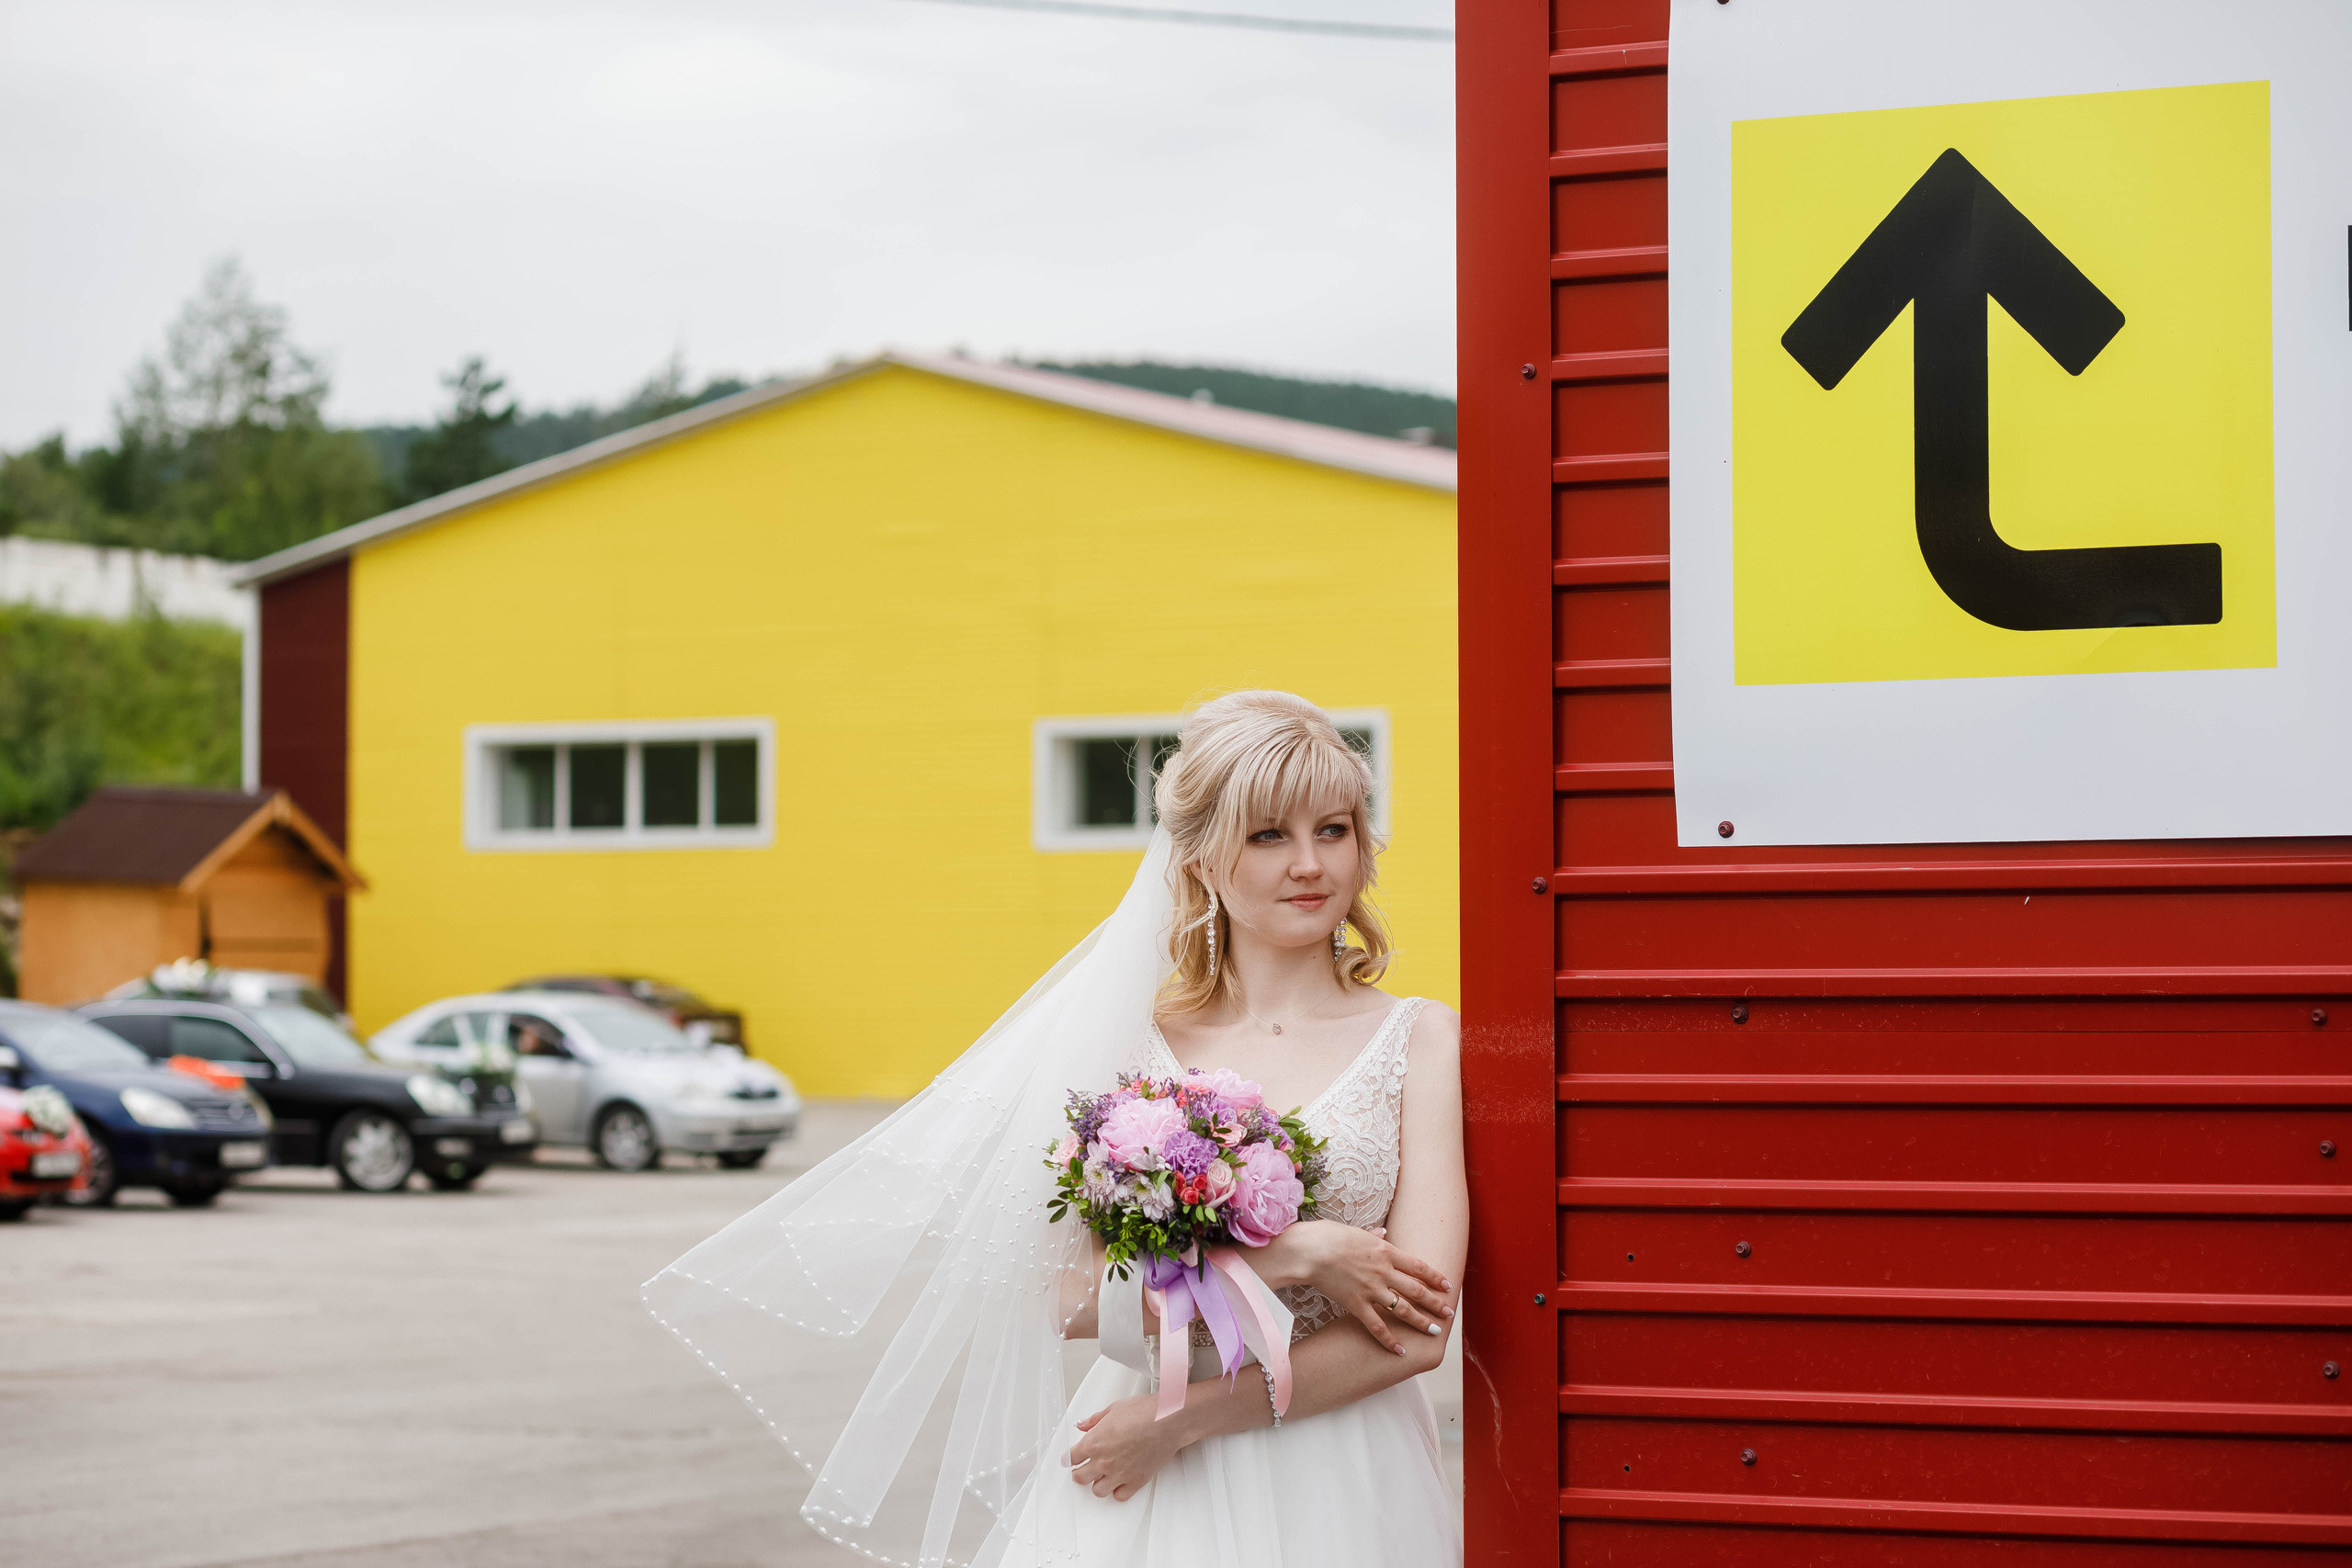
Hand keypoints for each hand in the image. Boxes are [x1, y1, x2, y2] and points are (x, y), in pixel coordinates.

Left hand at [1067, 1393, 1180, 1500]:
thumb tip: (1082, 1424)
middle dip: (1078, 1474)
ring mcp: (1119, 1474)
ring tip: (1100, 1478)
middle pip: (1080, 1477)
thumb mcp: (1114, 1408)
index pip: (1071, 1458)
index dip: (1069, 1458)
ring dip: (1097, 1484)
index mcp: (1094, 1442)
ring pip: (1097, 1490)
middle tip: (1081, 1471)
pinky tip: (1119, 1483)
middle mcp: (1103, 1461)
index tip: (1070, 1459)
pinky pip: (1119, 1495)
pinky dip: (1117, 1491)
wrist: (1168, 1421)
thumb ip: (1095, 1420)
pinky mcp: (1135, 1481)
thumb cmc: (1144, 1412)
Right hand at [1257, 1220, 1452, 1353]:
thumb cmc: (1329, 1236)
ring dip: (1422, 1322)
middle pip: (1417, 1290)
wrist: (1309, 1251)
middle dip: (1435, 1303)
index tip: (1448, 1286)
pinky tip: (1400, 1350)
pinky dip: (1389, 1340)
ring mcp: (1371, 1289)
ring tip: (1435, 1332)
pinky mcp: (1356, 1304)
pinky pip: (1377, 1326)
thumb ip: (1373, 1235)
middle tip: (1449, 1313)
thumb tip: (1384, 1231)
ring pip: (1403, 1310)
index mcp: (1385, 1251)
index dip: (1435, 1277)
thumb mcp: (1356, 1230)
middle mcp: (1384, 1271)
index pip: (1418, 1266)